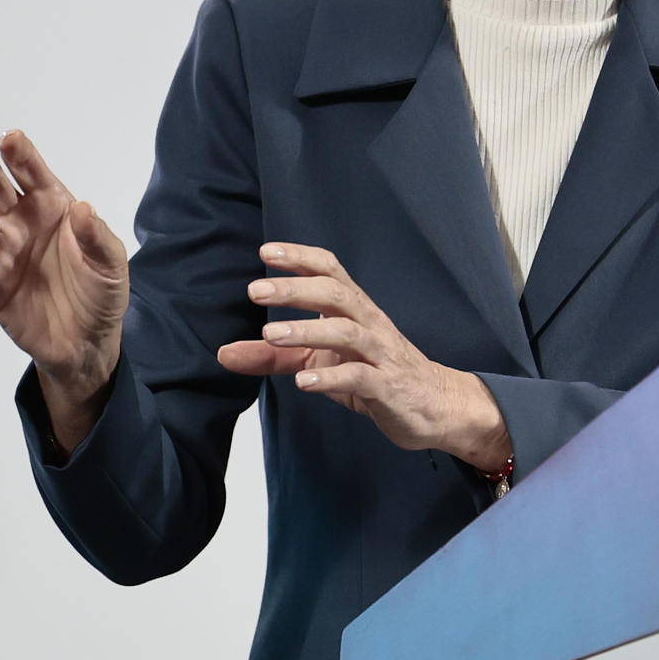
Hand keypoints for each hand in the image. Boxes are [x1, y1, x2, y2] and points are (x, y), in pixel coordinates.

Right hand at [0, 131, 128, 448]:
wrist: (88, 343)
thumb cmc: (101, 293)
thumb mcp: (112, 264)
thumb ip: (97, 237)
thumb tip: (83, 208)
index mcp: (53, 210)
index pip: (35, 176)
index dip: (22, 157)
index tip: (11, 139)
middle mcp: (23, 226)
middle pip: (0, 194)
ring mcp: (5, 255)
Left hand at [217, 242, 511, 472]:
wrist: (434, 408)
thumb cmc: (374, 375)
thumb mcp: (320, 362)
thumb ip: (274, 357)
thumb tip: (224, 353)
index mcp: (354, 310)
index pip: (330, 271)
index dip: (300, 258)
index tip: (267, 252)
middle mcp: (369, 323)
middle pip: (335, 293)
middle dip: (295, 288)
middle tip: (254, 290)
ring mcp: (381, 354)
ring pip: (347, 332)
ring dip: (308, 331)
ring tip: (271, 335)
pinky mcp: (388, 387)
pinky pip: (361, 376)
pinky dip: (331, 376)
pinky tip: (304, 382)